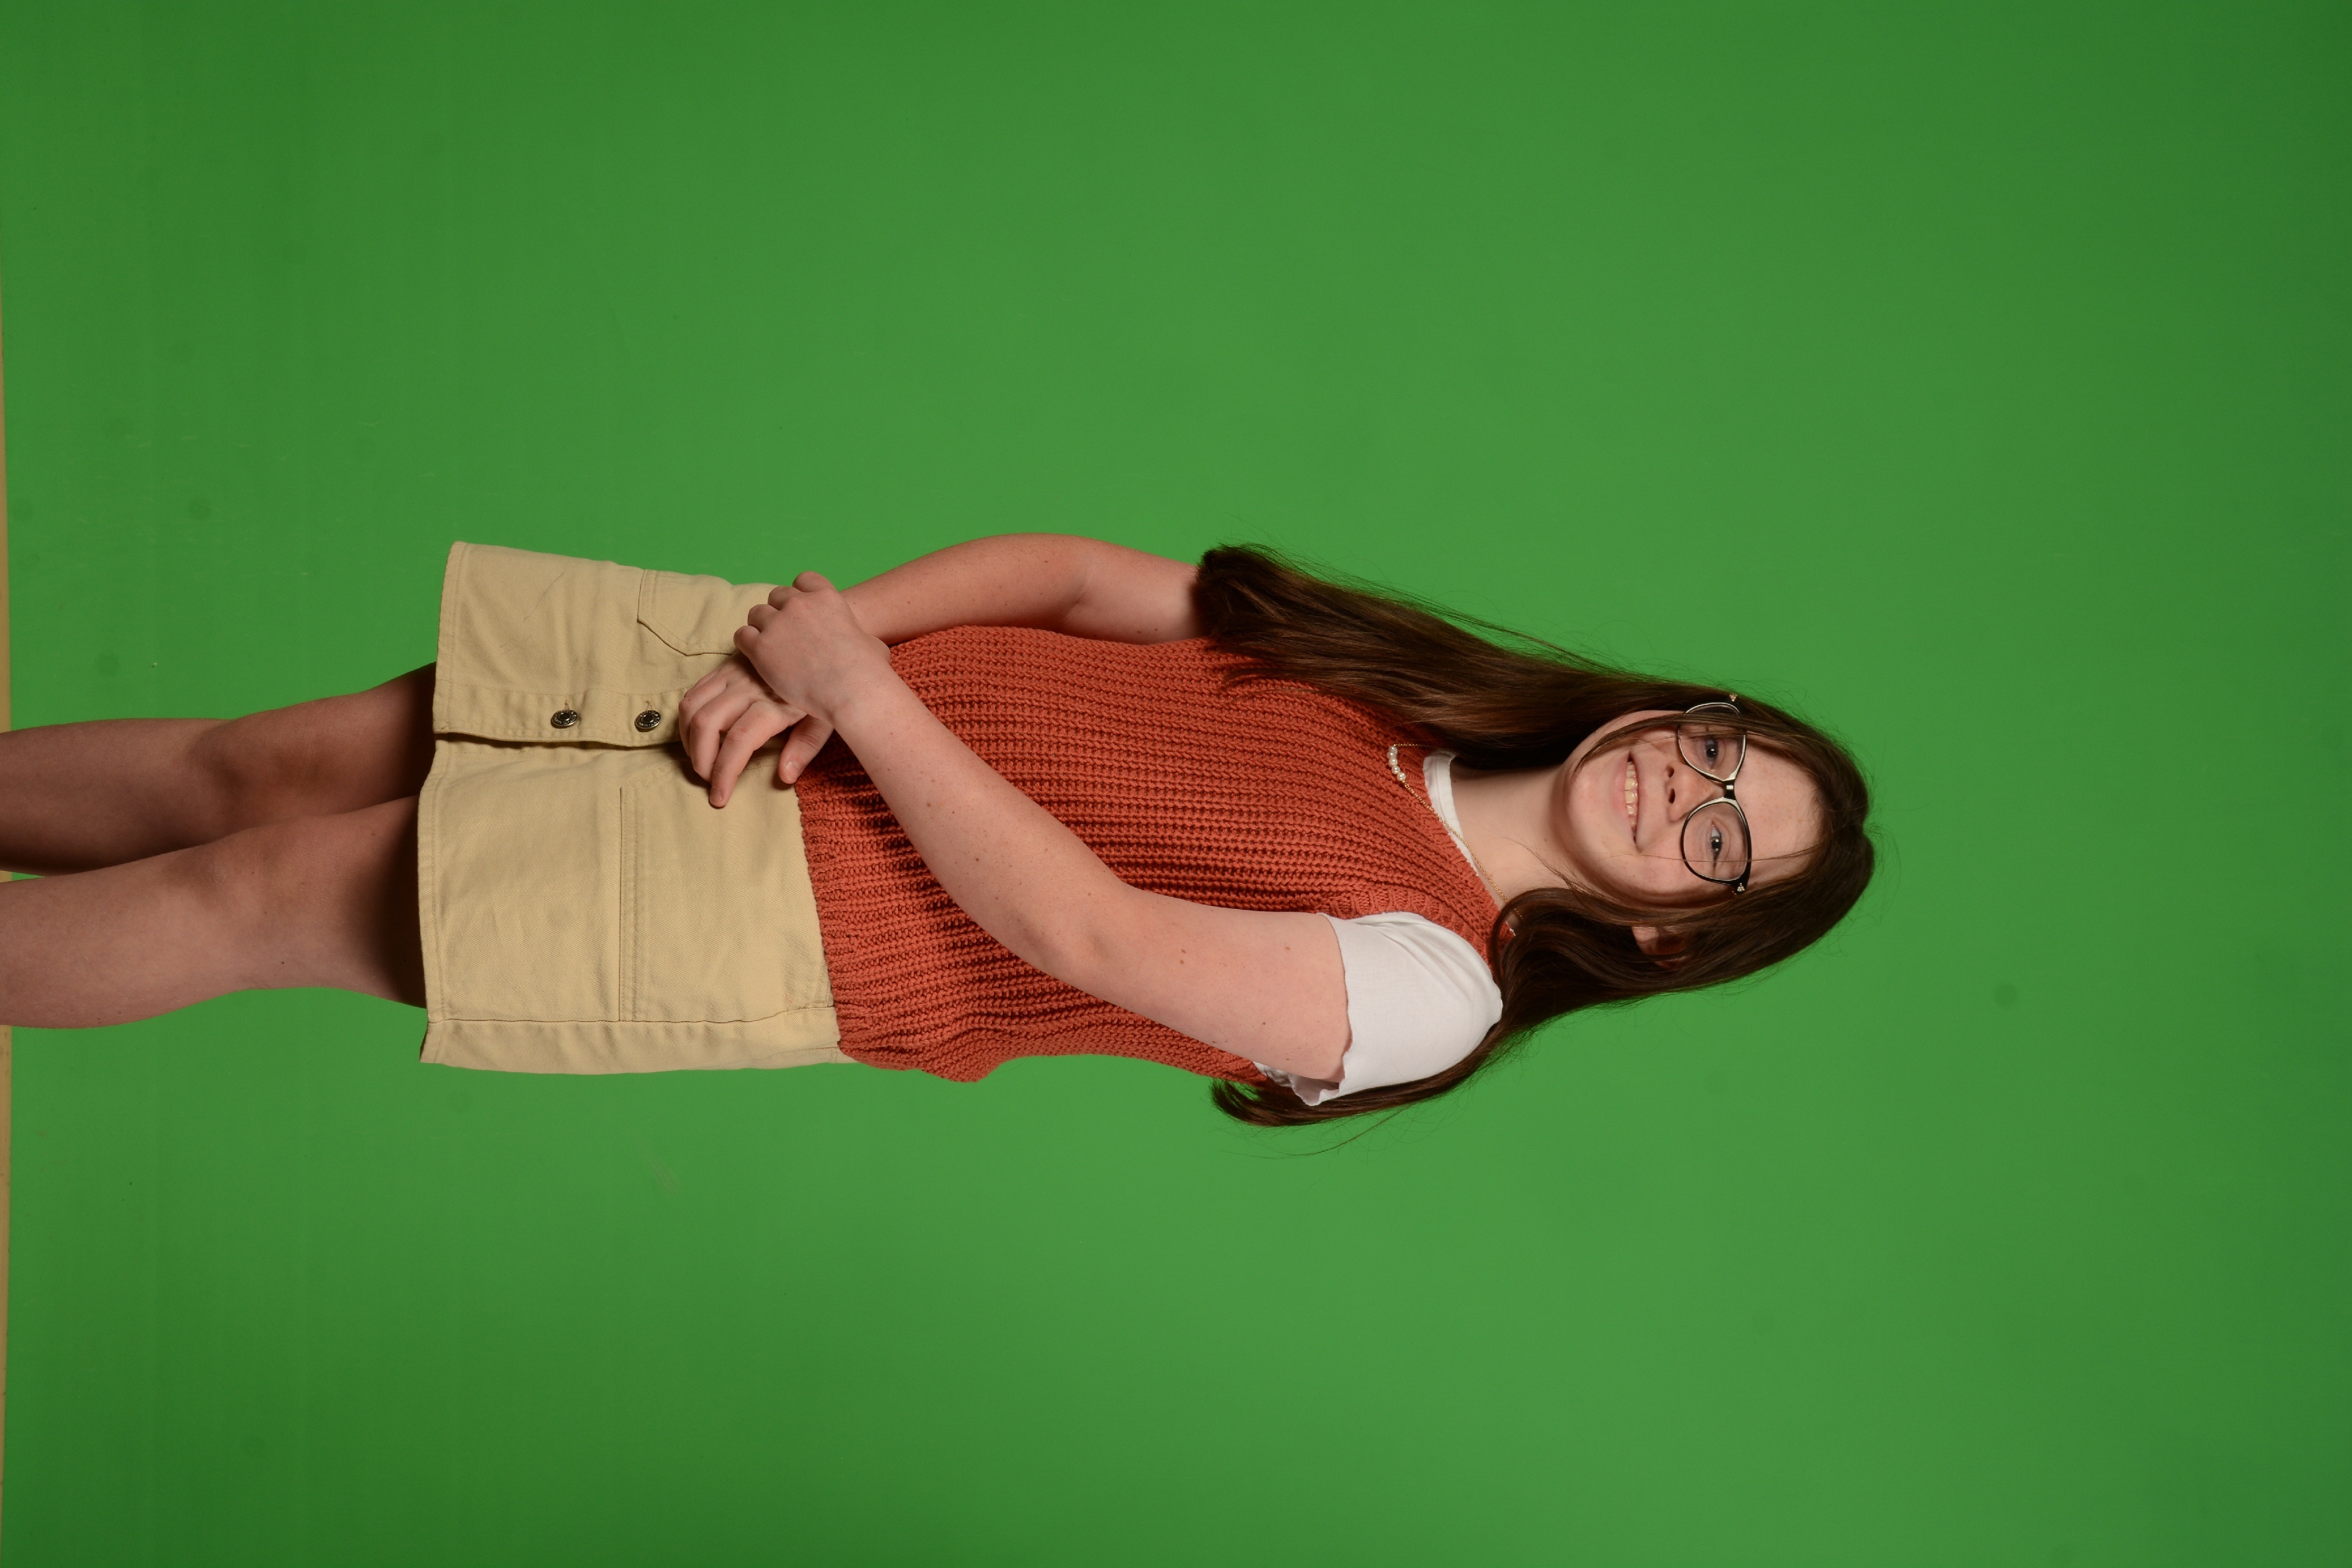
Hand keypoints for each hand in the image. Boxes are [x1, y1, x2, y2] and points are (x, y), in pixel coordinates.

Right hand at [677, 654, 829, 807]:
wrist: (820, 645)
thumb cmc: (825, 686)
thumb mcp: (828, 716)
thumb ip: (806, 746)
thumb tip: (785, 776)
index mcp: (775, 703)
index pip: (739, 741)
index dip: (724, 773)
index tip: (719, 797)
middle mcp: (749, 686)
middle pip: (707, 724)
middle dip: (700, 759)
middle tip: (707, 780)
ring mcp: (733, 673)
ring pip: (692, 705)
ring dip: (688, 739)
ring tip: (700, 760)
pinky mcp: (725, 666)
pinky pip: (694, 691)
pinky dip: (688, 716)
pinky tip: (697, 735)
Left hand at [733, 572, 893, 742]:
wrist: (851, 689)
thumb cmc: (868, 671)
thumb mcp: (872, 643)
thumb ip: (859, 635)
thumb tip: (863, 643)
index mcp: (826, 597)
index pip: (804, 579)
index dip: (799, 593)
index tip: (801, 609)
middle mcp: (799, 603)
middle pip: (777, 596)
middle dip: (779, 611)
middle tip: (784, 634)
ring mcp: (777, 623)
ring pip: (757, 613)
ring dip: (761, 626)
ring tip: (769, 646)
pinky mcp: (760, 647)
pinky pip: (742, 635)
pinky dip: (747, 644)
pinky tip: (757, 657)